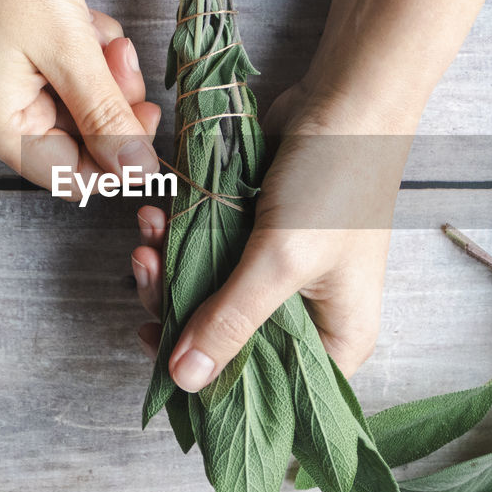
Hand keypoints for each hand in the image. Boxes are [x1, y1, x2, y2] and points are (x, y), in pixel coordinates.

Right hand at [0, 0, 160, 189]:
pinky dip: (86, 50)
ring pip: (78, 101)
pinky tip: (84, 18)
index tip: (151, 120)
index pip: (69, 176)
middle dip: (112, 102)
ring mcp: (0, 81)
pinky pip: (66, 70)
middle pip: (77, 139)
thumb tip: (138, 171)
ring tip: (102, 32)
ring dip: (103, 72)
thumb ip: (105, 114)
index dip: (117, 158)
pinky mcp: (13, 52)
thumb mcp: (68, 47)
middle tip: (125, 60)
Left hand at [131, 83, 412, 388]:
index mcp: (337, 341)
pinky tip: (157, 217)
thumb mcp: (282, 259)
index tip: (158, 350)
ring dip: (167, 269)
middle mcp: (309, 318)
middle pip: (225, 346)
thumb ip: (230, 320)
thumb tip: (184, 381)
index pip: (266, 392)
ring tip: (146, 234)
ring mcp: (281, 280)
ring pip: (207, 300)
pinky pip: (205, 259)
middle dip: (175, 310)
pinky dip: (176, 242)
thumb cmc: (334, 182)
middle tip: (145, 270)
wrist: (346, 99)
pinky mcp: (256, 243)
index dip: (209, 384)